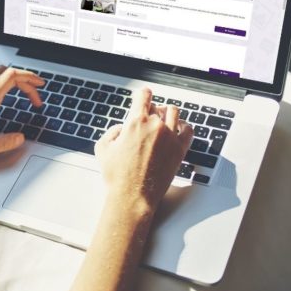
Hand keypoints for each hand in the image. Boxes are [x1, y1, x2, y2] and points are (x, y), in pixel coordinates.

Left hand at [0, 66, 44, 157]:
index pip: (12, 76)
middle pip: (10, 72)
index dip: (30, 80)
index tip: (39, 90)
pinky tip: (4, 82)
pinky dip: (1, 74)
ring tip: (25, 87)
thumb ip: (2, 144)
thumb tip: (20, 139)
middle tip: (37, 94)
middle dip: (28, 80)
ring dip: (16, 76)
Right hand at [94, 88, 192, 215]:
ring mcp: (170, 137)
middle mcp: (155, 126)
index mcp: (135, 122)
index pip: (144, 95)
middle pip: (157, 106)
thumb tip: (121, 128)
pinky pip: (188, 129)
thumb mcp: (102, 148)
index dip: (142, 94)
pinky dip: (184, 126)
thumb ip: (111, 131)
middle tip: (147, 118)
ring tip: (163, 120)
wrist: (132, 196)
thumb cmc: (116, 175)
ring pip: (174, 113)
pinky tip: (178, 129)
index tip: (143, 95)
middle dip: (151, 110)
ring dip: (167, 114)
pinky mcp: (180, 149)